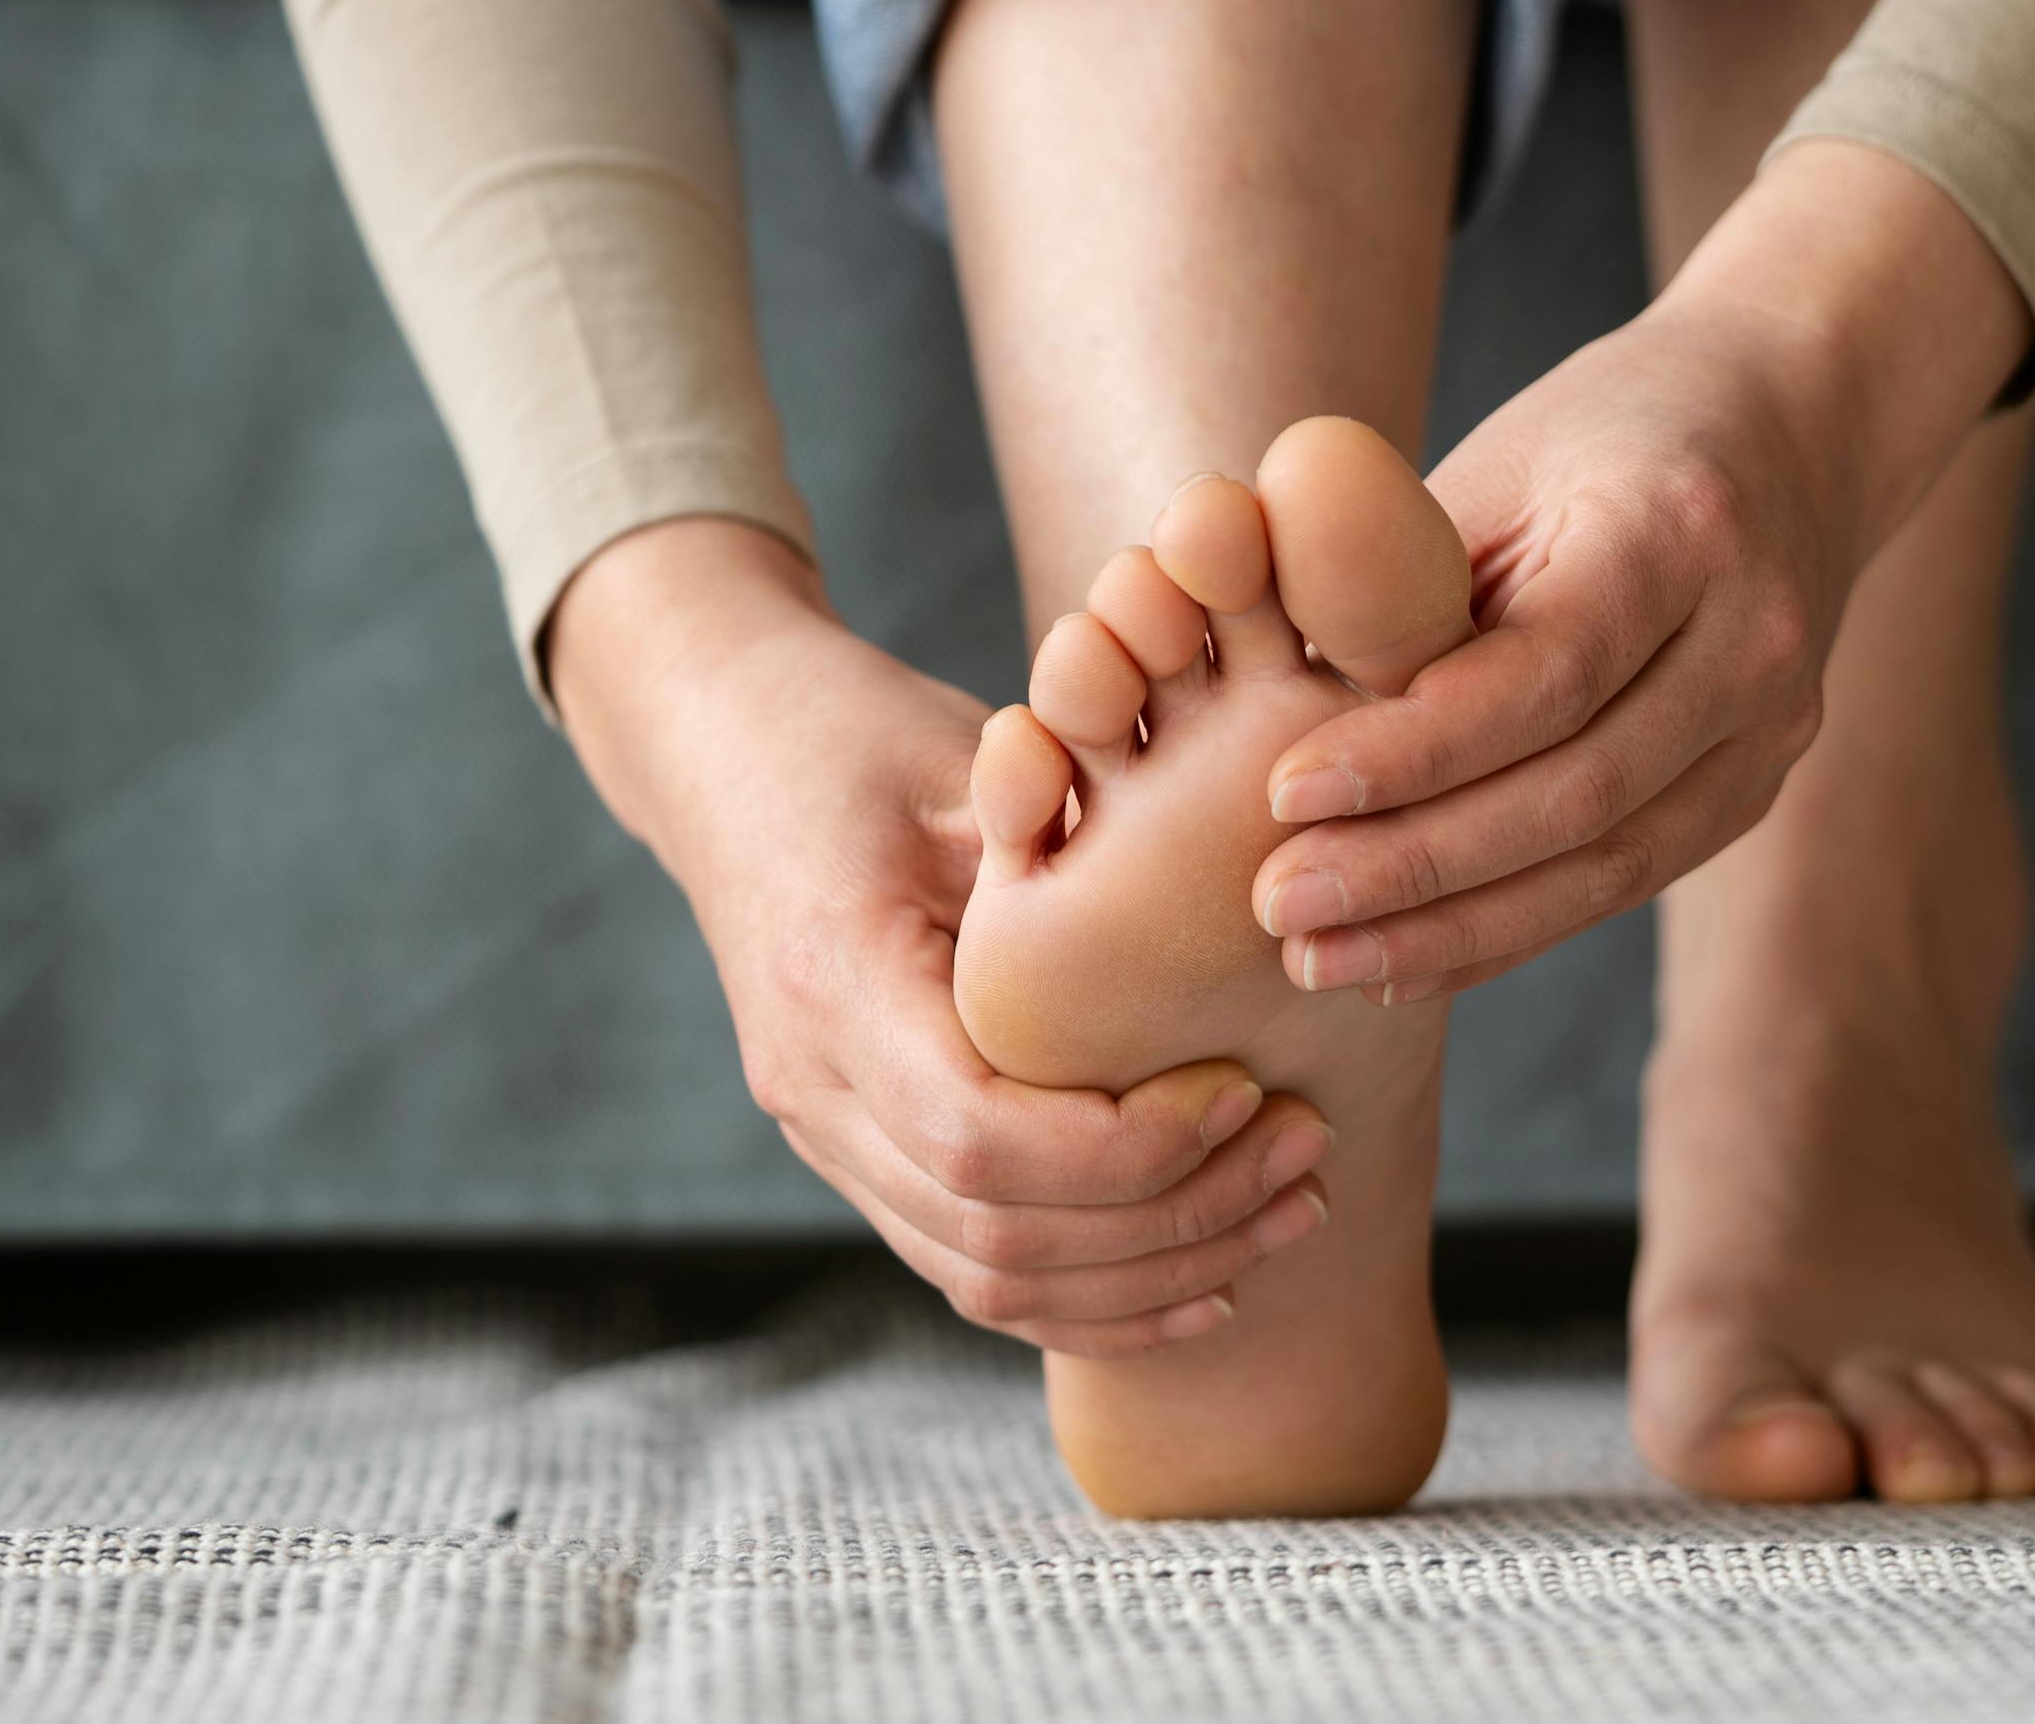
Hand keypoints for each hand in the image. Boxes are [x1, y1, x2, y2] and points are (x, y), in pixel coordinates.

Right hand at [552, 517, 1336, 1356]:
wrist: (726, 759)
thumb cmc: (856, 736)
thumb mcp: (959, 756)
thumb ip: (1060, 833)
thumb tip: (1219, 877)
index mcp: (835, 984)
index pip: (983, 1138)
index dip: (1130, 1147)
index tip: (1247, 1089)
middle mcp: (813, 1090)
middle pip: (998, 1236)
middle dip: (1175, 1219)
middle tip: (1308, 1151)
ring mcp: (827, 1140)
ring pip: (991, 1281)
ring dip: (1156, 1272)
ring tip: (1290, 1206)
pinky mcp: (862, 1159)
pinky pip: (978, 1273)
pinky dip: (1100, 1299)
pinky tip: (1213, 1275)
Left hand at [1247, 141, 2034, 998]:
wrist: (1787, 425)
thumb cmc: (1600, 437)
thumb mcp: (1498, 465)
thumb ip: (1407, 583)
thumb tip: (1272, 709)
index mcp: (1682, 528)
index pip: (1549, 670)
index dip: (1416, 746)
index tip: (1286, 790)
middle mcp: (1755, 637)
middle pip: (1581, 788)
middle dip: (1418, 863)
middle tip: (1279, 902)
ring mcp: (1775, 724)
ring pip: (1610, 863)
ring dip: (1455, 928)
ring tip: (1320, 958)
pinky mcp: (1757, 788)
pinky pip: (1625, 879)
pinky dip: (1509, 928)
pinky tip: (1404, 963)